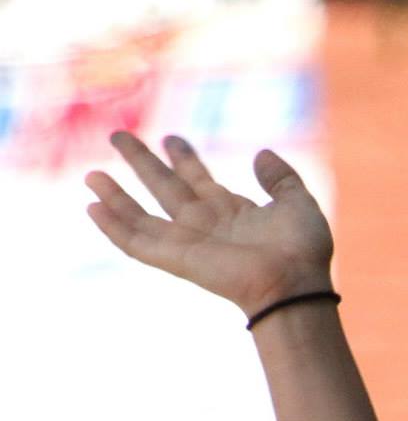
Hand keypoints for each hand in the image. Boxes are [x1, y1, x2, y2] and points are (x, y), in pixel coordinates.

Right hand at [85, 132, 332, 317]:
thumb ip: (281, 177)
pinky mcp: (178, 259)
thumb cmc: (303, 251)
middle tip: (118, 136)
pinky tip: (92, 208)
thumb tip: (261, 153)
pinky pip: (138, 243)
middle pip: (165, 187)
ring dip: (116, 197)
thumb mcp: (298, 203)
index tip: (170, 139)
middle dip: (142, 162)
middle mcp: (206, 225)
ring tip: (91, 175)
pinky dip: (114, 227)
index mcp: (232, 211)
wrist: (296, 285)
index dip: (183, 158)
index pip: (199, 179)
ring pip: (143, 217)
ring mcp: (189, 242)